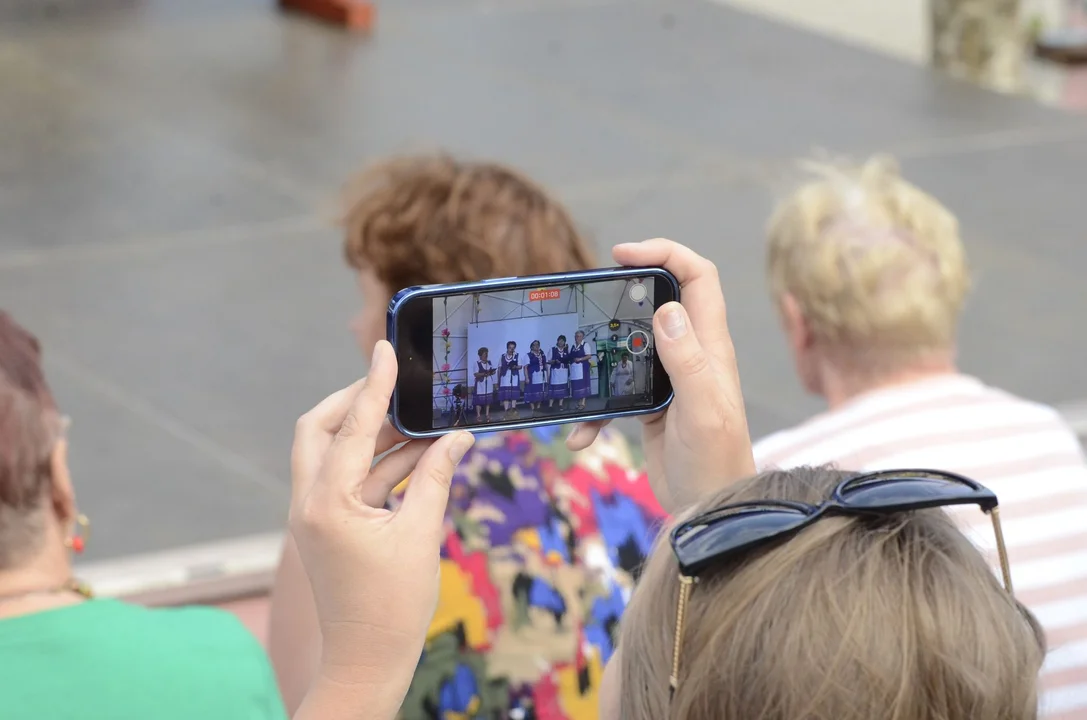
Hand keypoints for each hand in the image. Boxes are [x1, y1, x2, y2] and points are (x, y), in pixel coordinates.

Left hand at [290, 341, 474, 709]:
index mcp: (326, 502)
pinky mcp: (328, 526)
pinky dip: (379, 464)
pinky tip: (418, 454)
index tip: (386, 349)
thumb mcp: (421, 535)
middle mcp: (309, 502)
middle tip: (390, 382)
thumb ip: (437, 477)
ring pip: (333, 453)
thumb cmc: (393, 606)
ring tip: (419, 419)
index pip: (352, 427)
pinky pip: (349, 480)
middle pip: (319, 429)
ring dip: (372, 434)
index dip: (374, 385)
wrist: (366, 660)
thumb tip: (457, 437)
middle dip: (354, 401)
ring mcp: (314, 514)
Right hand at [566, 239, 754, 512]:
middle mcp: (690, 355)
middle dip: (623, 297)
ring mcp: (669, 380)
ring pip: (628, 346)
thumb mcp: (703, 410)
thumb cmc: (717, 463)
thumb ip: (687, 360)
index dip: (665, 253)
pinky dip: (594, 412)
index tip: (623, 254)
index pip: (697, 277)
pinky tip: (583, 435)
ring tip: (576, 370)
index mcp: (710, 346)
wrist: (710, 512)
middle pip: (658, 301)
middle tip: (591, 301)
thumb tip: (666, 309)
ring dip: (600, 357)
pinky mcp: (649, 407)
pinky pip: (614, 393)